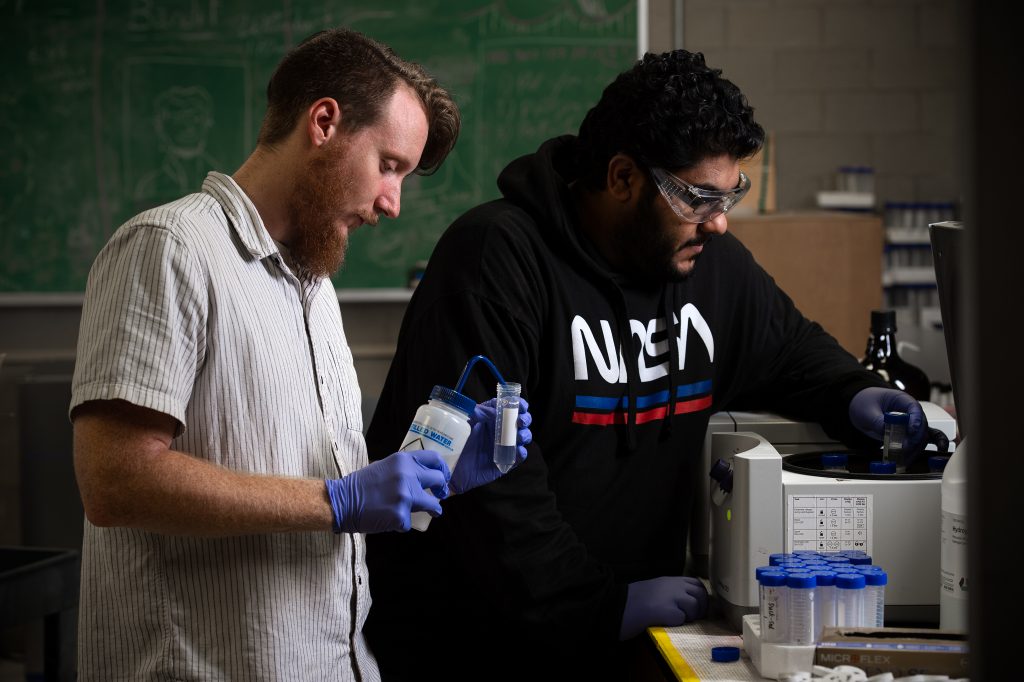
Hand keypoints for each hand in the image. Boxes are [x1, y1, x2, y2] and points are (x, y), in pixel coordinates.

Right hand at [325, 450, 449, 533]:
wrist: (341, 502)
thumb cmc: (360, 485)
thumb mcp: (384, 466)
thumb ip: (403, 469)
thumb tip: (421, 475)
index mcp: (403, 460)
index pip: (434, 459)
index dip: (443, 469)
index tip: (444, 476)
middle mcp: (407, 475)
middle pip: (438, 480)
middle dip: (442, 490)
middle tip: (441, 495)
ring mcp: (405, 496)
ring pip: (432, 504)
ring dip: (434, 509)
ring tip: (432, 512)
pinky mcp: (401, 515)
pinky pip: (409, 522)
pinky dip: (402, 523)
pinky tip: (390, 520)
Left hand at [450, 397, 532, 493]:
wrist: (449, 467)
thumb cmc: (456, 441)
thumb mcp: (464, 421)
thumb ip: (478, 412)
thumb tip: (496, 409)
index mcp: (493, 418)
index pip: (511, 407)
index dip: (519, 404)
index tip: (521, 405)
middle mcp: (501, 431)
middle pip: (521, 421)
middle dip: (525, 419)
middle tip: (521, 421)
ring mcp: (504, 446)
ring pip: (523, 438)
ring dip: (525, 435)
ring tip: (519, 437)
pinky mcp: (505, 461)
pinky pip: (519, 457)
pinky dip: (522, 453)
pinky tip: (519, 451)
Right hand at [619, 576, 708, 639]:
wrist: (616, 605)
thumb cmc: (632, 600)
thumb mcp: (655, 588)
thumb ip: (671, 591)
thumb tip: (688, 600)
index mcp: (670, 580)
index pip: (696, 583)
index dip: (700, 596)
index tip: (696, 607)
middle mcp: (673, 585)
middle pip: (700, 594)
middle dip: (700, 608)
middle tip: (691, 618)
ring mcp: (670, 597)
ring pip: (694, 606)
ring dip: (690, 616)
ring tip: (676, 620)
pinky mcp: (666, 611)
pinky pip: (682, 618)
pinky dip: (678, 623)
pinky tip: (667, 623)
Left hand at [849, 387, 930, 462]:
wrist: (859, 408)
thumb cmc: (865, 403)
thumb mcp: (867, 412)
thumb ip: (878, 421)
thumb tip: (886, 431)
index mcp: (901, 400)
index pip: (914, 408)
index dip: (916, 419)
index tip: (911, 430)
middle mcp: (910, 412)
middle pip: (921, 425)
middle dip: (915, 438)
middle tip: (905, 448)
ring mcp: (909, 424)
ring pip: (920, 437)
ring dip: (914, 449)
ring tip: (903, 459)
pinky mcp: (906, 435)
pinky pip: (914, 444)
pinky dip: (910, 453)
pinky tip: (904, 461)